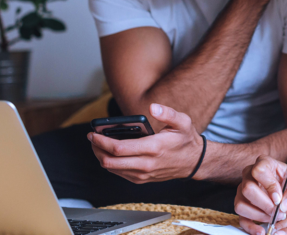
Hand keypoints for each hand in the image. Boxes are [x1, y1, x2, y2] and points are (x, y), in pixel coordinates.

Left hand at [88, 103, 203, 182]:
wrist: (194, 162)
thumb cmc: (186, 140)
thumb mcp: (183, 122)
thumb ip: (168, 113)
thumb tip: (152, 108)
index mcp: (153, 148)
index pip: (119, 148)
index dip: (102, 141)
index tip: (93, 133)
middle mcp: (146, 164)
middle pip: (110, 161)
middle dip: (96, 149)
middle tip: (92, 137)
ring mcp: (142, 174)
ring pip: (112, 169)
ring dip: (101, 156)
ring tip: (98, 144)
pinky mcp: (141, 179)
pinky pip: (119, 173)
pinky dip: (110, 163)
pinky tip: (110, 152)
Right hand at [235, 157, 286, 234]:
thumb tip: (284, 204)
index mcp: (264, 163)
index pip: (259, 171)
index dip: (269, 186)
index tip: (279, 198)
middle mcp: (249, 174)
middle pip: (247, 188)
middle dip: (264, 204)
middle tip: (279, 211)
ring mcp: (243, 190)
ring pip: (241, 204)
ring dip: (258, 215)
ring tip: (274, 218)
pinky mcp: (243, 205)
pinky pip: (240, 217)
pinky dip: (250, 227)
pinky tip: (262, 231)